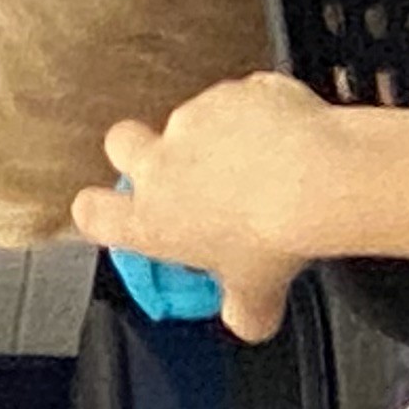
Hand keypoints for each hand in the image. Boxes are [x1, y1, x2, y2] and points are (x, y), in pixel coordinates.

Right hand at [69, 74, 346, 345]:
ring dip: (213, 133)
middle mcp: (161, 164)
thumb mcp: (255, 297)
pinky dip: (257, 114)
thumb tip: (247, 318)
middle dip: (139, 147)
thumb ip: (241, 308)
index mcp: (150, 221)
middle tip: (176, 168)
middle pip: (119, 140)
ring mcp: (196, 120)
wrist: (317, 181)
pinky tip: (285, 137)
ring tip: (257, 159)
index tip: (113, 213)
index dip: (97, 210)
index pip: (90, 212)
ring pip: (190, 119)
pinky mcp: (234, 90)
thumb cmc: (276, 238)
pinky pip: (241, 100)